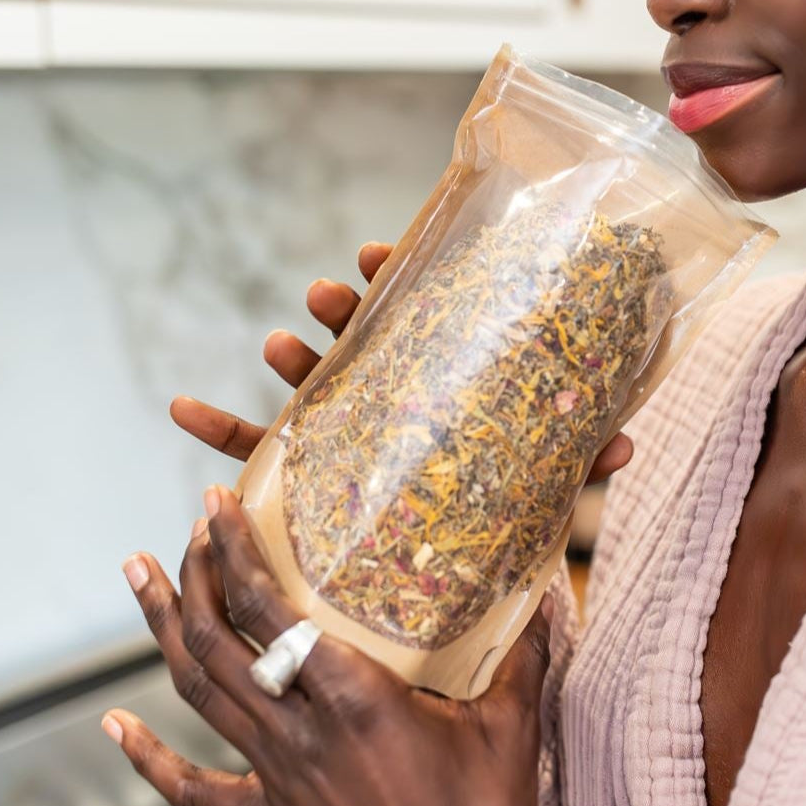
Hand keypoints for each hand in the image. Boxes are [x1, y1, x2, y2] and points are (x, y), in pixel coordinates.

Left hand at [107, 487, 551, 805]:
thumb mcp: (512, 724)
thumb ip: (524, 650)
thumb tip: (549, 593)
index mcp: (356, 698)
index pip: (273, 611)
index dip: (236, 553)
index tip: (216, 506)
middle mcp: (302, 732)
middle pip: (220, 642)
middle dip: (192, 578)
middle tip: (185, 530)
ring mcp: (279, 779)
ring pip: (199, 695)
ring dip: (163, 632)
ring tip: (139, 579)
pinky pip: (194, 790)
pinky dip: (146, 758)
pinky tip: (113, 727)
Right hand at [167, 238, 634, 477]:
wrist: (456, 554)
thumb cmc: (496, 498)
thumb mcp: (541, 478)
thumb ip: (577, 458)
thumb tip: (627, 443)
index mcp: (442, 377)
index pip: (422, 317)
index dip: (402, 278)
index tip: (379, 251)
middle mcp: (390, 388)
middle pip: (363, 339)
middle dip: (345, 312)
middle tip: (330, 294)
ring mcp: (345, 424)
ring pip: (311, 383)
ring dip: (292, 360)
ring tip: (278, 343)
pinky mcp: (306, 467)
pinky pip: (253, 446)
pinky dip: (216, 426)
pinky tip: (178, 405)